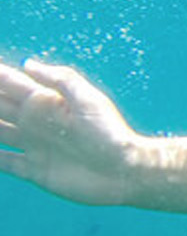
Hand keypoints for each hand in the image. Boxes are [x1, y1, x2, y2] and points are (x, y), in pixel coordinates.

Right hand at [0, 59, 140, 204]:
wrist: (125, 172)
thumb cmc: (110, 133)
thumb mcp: (87, 100)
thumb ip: (60, 80)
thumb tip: (28, 64)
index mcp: (44, 102)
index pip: (7, 83)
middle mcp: (34, 122)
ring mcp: (33, 146)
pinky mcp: (35, 170)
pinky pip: (4, 162)